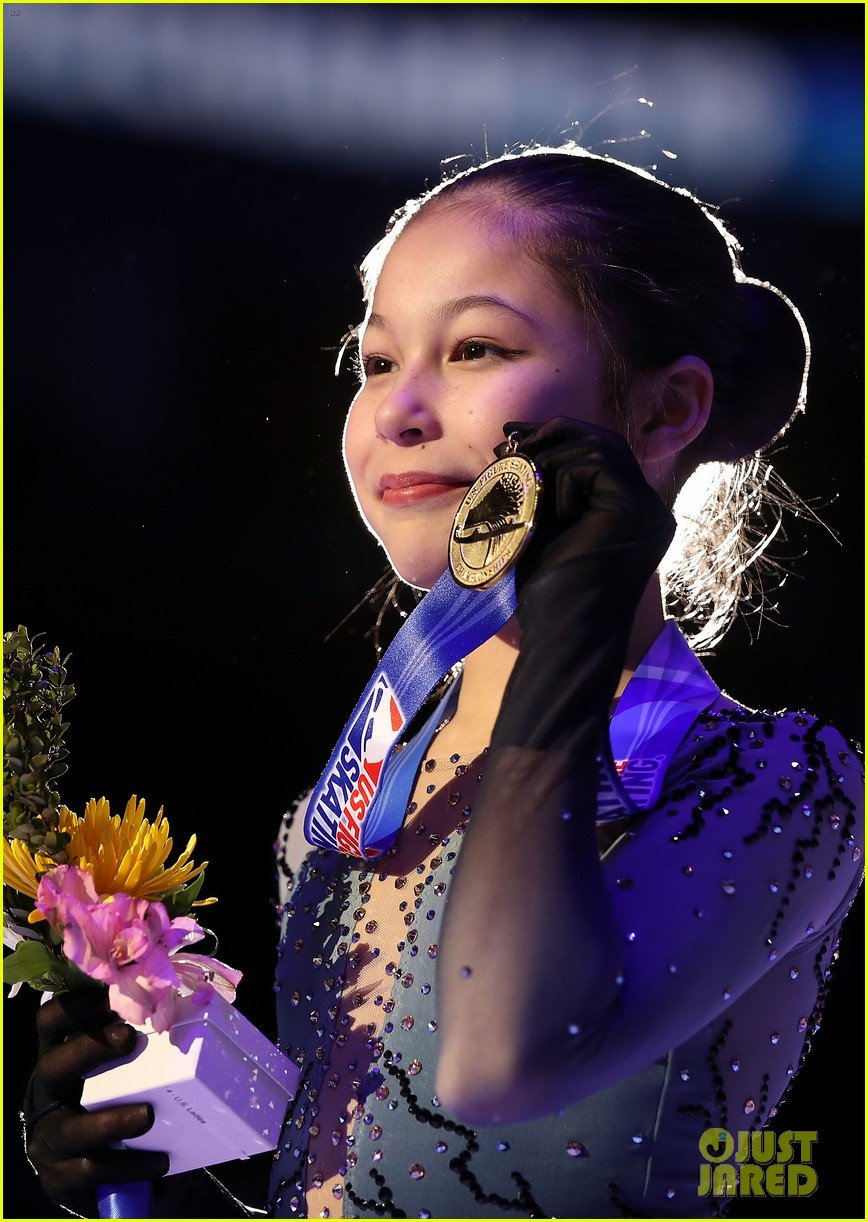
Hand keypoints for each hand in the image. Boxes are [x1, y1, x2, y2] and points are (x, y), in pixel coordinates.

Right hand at [23, 987, 169, 1214]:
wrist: (80, 1166)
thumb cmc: (108, 1098)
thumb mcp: (110, 1067)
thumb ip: (131, 1040)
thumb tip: (190, 1005)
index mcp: (59, 1056)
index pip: (52, 1021)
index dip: (77, 1006)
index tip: (111, 999)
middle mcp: (48, 1093)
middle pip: (53, 1067)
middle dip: (89, 1050)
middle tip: (128, 1039)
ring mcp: (50, 1136)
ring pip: (71, 1129)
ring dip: (112, 1121)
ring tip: (147, 1116)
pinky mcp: (61, 1175)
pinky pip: (93, 1170)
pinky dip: (130, 1166)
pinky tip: (160, 1161)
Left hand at [494, 417, 675, 611]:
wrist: (562, 632)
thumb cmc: (548, 593)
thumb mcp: (541, 524)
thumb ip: (541, 485)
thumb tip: (517, 439)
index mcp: (628, 512)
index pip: (600, 452)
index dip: (557, 436)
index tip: (513, 437)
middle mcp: (646, 508)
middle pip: (604, 440)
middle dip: (553, 434)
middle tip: (511, 445)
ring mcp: (646, 508)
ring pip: (599, 446)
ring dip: (552, 461)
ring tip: (529, 494)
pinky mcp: (636, 509)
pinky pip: (596, 464)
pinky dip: (564, 479)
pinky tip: (553, 513)